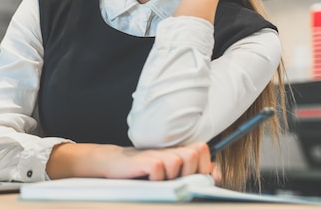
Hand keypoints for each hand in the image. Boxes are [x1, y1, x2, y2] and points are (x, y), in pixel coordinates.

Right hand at [47, 142, 213, 180]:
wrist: (114, 165)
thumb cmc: (141, 171)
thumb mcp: (168, 173)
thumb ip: (191, 172)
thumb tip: (214, 172)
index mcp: (179, 151)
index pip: (203, 152)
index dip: (205, 167)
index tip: (197, 176)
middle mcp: (171, 149)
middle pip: (194, 157)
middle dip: (188, 173)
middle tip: (172, 179)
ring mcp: (160, 154)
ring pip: (180, 163)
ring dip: (171, 177)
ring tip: (158, 179)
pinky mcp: (148, 161)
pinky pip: (162, 170)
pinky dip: (156, 179)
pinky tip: (148, 178)